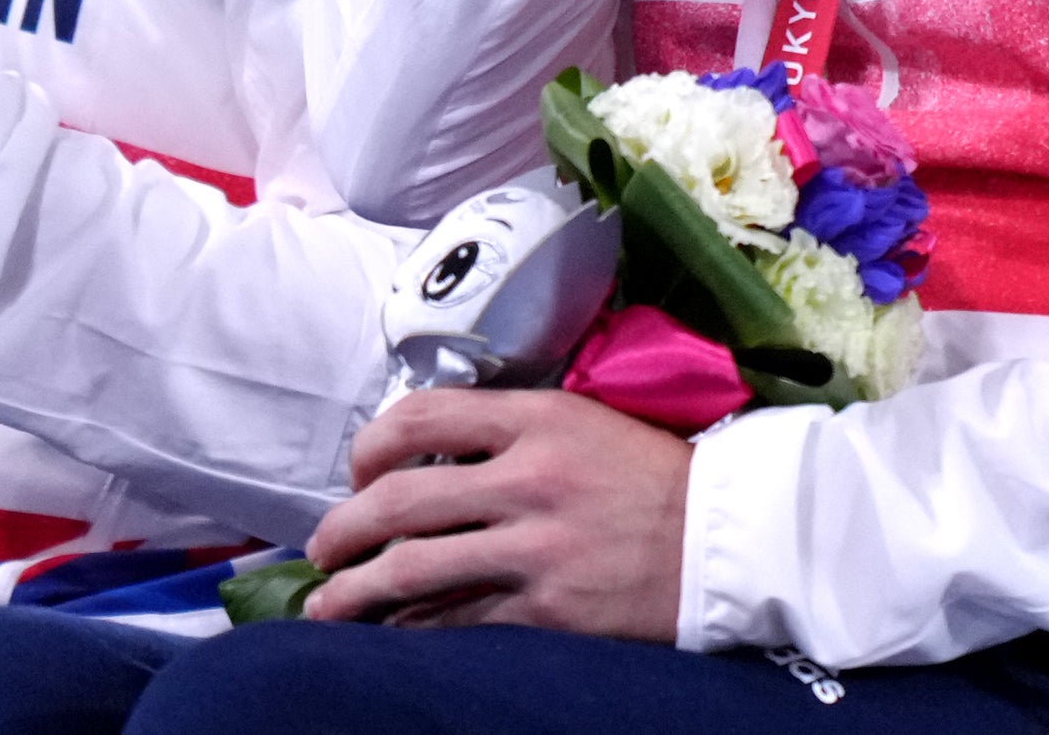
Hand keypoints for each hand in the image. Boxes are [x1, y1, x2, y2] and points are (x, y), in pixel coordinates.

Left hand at [301, 387, 691, 638]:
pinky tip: (391, 633)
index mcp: (536, 419)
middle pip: (400, 500)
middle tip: (321, 547)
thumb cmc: (652, 475)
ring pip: (413, 570)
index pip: (421, 416)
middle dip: (343, 528)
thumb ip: (511, 430)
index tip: (357, 469)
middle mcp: (528, 479)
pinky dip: (414, 629)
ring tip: (326, 605)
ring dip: (355, 590)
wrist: (727, 539)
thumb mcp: (582, 421)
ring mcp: (535, 549)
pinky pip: (458, 621)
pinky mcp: (547, 610)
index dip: (370, 444)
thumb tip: (429, 457)